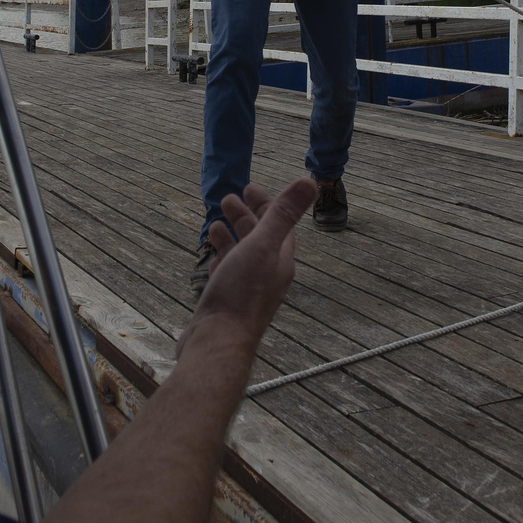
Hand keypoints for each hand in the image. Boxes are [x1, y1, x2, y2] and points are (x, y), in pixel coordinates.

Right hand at [177, 178, 314, 358]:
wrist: (217, 342)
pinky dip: (221, 258)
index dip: (268, 204)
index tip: (250, 188)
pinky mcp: (227, 302)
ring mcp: (247, 290)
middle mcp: (267, 275)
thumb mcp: (263, 246)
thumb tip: (310, 180)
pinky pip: (227, 273)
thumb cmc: (241, 293)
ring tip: (215, 221)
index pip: (279, 225)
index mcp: (280, 261)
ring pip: (242, 255)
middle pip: (260, 238)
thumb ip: (284, 214)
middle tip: (228, 198)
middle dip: (246, 216)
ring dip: (231, 235)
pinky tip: (212, 255)